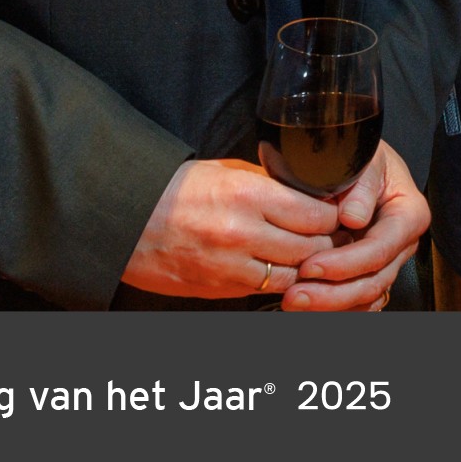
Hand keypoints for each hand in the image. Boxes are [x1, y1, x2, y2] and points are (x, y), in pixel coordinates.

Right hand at [121, 157, 340, 301]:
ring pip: (294, 275)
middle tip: (332, 236)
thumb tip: (309, 192)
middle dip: (327, 243)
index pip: (317, 215)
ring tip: (311, 254)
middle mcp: (243, 233)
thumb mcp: (225, 171)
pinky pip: (265, 289)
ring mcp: (231, 266)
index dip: (332, 216)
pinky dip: (278, 281)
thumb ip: (269, 183)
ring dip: (306, 266)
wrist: (125, 220)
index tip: (335, 213)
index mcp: (248, 195)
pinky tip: (281, 268)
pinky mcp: (219, 289)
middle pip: (313, 248)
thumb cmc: (176, 190)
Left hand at [282, 142, 431, 311]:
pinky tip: (308, 307)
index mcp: (408, 213)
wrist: (356, 158)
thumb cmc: (362, 156)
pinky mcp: (370, 270)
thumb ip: (360, 186)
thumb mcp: (365, 159)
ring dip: (328, 304)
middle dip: (333, 293)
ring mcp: (387, 260)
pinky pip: (356, 299)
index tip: (310, 266)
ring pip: (364, 295)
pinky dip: (333, 307)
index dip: (346, 263)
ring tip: (293, 301)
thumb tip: (354, 219)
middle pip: (373, 280)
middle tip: (295, 295)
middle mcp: (402, 242)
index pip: (380, 248)